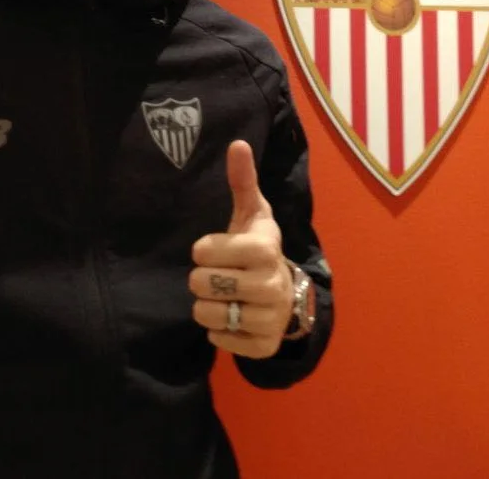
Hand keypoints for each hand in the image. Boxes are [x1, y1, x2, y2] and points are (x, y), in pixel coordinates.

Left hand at [189, 140, 293, 358]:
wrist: (287, 292)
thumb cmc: (258, 248)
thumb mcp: (252, 213)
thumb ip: (243, 180)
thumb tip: (237, 144)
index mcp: (265, 248)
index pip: (205, 252)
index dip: (203, 250)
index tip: (211, 250)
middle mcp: (271, 284)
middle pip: (202, 284)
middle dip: (201, 279)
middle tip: (216, 275)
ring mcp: (270, 318)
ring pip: (207, 315)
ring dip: (206, 306)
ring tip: (223, 297)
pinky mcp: (263, 346)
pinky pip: (219, 342)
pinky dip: (219, 331)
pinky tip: (233, 317)